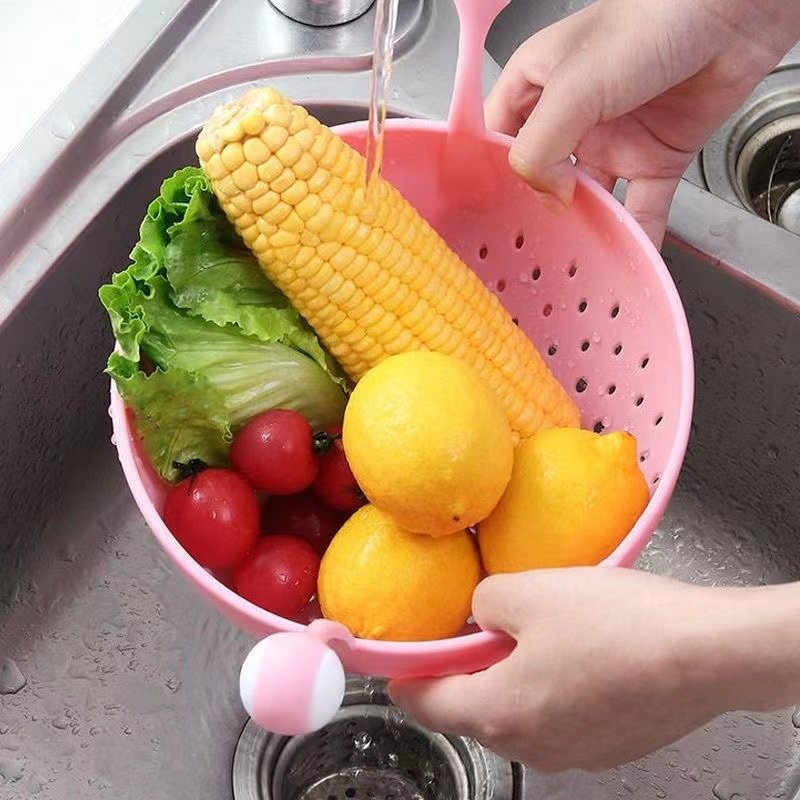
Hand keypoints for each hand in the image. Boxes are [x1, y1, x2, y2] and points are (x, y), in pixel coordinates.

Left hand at [389, 567, 799, 772]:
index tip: (396, 656)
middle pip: (470, 709)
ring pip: (516, 711)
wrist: (706, 654)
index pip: (423, 704)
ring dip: (509, 674)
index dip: (403, 674)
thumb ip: (484, 601)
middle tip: (473, 624)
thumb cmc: (614, 624)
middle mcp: (531, 746)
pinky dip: (548, 685)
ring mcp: (573, 752)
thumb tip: (482, 613)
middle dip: (462, 669)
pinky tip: (573, 648)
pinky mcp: (608, 745)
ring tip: (529, 628)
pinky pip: (557, 715)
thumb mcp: (528, 590)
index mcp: (498, 713)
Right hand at [485, 0, 799, 245]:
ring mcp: (613, 139)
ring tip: (572, 261)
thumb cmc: (652, 19)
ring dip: (584, 229)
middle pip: (542, 176)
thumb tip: (544, 196)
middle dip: (536, 209)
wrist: (732, 12)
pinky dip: (636, 233)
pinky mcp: (655, 156)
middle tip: (526, 245)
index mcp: (537, 84)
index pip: (498, 138)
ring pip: (590, 198)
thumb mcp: (573, 87)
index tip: (486, 211)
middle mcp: (571, 115)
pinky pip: (641, 206)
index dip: (490, 174)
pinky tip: (627, 258)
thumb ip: (540, 148)